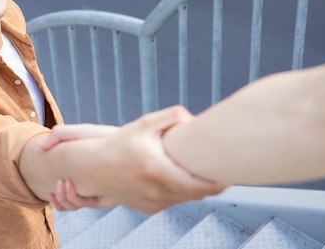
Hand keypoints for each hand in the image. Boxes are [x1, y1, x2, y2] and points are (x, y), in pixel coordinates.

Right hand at [53, 106, 225, 213]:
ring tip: (198, 171)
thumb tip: (196, 121)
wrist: (93, 167)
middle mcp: (156, 191)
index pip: (199, 186)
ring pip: (185, 199)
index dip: (219, 183)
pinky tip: (178, 177)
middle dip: (211, 184)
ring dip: (194, 188)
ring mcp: (152, 203)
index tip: (230, 172)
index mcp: (157, 170)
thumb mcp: (146, 123)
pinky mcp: (148, 209)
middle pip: (197, 194)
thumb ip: (173, 116)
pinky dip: (179, 191)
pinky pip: (172, 201)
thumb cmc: (121, 143)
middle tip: (221, 169)